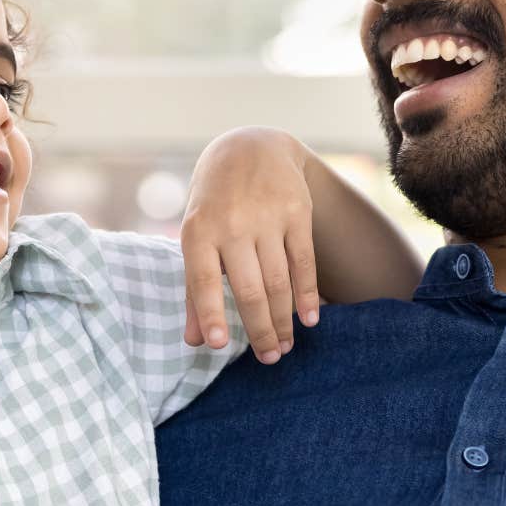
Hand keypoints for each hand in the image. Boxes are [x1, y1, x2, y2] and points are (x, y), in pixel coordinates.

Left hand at [180, 127, 322, 364]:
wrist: (250, 147)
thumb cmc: (215, 202)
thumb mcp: (196, 235)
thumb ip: (195, 288)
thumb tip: (196, 340)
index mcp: (197, 231)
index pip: (202, 280)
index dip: (211, 314)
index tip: (219, 346)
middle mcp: (232, 224)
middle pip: (248, 289)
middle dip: (260, 330)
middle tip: (269, 359)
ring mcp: (267, 217)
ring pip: (278, 281)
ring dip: (283, 320)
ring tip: (285, 346)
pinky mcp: (297, 212)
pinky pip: (304, 262)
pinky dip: (308, 294)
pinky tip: (310, 319)